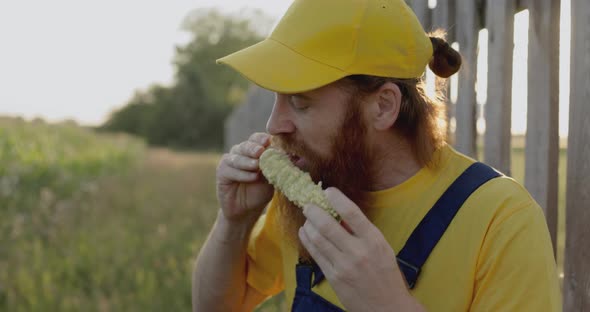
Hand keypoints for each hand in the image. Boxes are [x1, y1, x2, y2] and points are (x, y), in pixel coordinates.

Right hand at [216, 133, 273, 222]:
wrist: (246, 210)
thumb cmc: (260, 191)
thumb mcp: (273, 178)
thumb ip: (280, 167)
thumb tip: (299, 157)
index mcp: (254, 150)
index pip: (257, 139)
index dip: (262, 139)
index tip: (269, 141)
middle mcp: (241, 152)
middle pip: (246, 145)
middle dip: (254, 147)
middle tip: (261, 151)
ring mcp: (230, 161)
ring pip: (237, 157)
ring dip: (248, 161)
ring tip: (257, 166)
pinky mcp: (222, 172)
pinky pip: (230, 170)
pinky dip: (242, 174)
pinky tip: (252, 177)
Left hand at [298, 188, 424, 311]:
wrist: (387, 307)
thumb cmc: (386, 274)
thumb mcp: (382, 248)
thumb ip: (362, 231)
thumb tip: (338, 213)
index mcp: (374, 240)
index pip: (352, 213)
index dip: (337, 198)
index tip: (328, 191)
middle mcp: (358, 251)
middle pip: (328, 225)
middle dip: (313, 211)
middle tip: (308, 204)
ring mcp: (344, 265)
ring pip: (317, 238)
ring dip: (308, 225)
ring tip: (307, 219)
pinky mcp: (334, 277)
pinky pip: (315, 254)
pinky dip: (307, 240)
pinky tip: (305, 233)